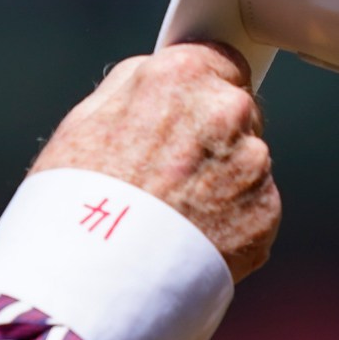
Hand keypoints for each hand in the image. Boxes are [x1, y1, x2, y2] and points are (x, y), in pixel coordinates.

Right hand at [32, 42, 280, 280]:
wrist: (91, 278)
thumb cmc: (73, 203)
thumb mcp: (82, 122)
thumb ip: (132, 88)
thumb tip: (154, 77)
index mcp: (180, 77)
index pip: (219, 61)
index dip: (198, 92)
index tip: (183, 116)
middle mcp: (227, 111)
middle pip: (235, 112)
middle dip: (210, 139)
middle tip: (165, 176)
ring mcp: (252, 164)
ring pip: (245, 164)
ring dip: (220, 183)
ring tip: (172, 217)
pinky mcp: (265, 214)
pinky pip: (252, 209)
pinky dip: (229, 223)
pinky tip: (189, 239)